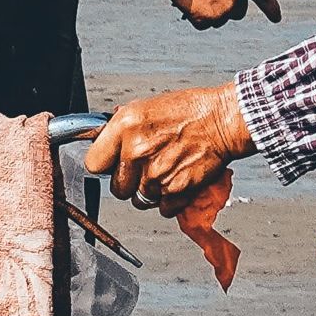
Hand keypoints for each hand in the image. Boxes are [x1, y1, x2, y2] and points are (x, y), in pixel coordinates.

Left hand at [88, 84, 251, 210]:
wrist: (221, 120)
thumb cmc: (187, 111)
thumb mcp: (143, 108)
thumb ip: (119, 130)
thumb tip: (101, 142)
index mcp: (124, 128)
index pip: (94, 164)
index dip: (103, 166)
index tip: (110, 165)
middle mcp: (137, 152)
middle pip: (117, 188)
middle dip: (128, 181)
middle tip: (144, 167)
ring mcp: (156, 174)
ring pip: (140, 200)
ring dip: (150, 191)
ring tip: (164, 170)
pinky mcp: (176, 190)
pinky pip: (162, 208)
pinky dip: (169, 200)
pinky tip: (176, 180)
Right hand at [164, 0, 281, 29]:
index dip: (271, 8)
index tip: (276, 18)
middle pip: (238, 12)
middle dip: (226, 9)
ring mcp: (225, 7)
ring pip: (219, 20)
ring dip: (208, 13)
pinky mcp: (209, 18)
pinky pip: (202, 25)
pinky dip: (194, 18)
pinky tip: (188, 2)